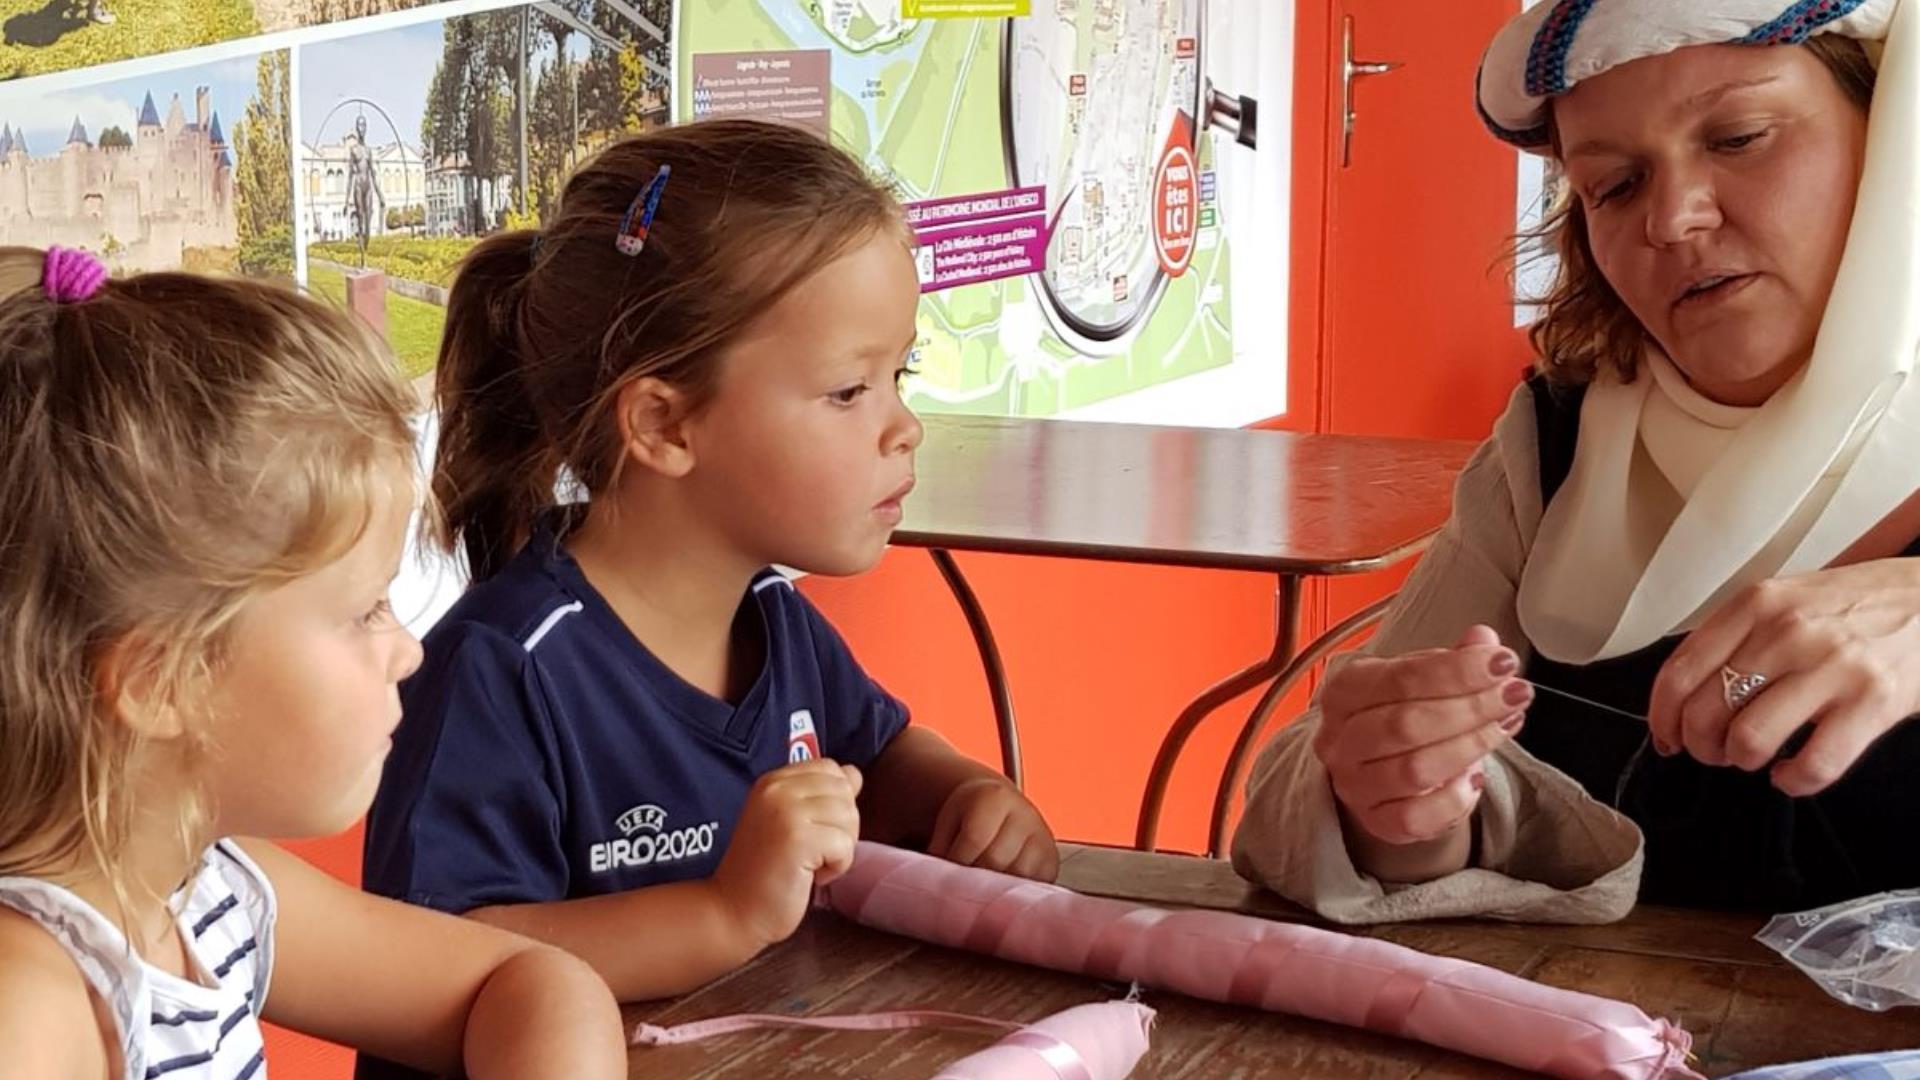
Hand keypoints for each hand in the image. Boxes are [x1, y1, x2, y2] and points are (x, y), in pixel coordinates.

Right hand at [712, 759, 861, 948]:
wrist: (732, 911)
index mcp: (773, 781)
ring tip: (809, 864)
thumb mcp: (790, 822)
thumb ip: (821, 795)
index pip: (831, 769)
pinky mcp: (798, 839)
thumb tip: (854, 774)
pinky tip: (811, 876)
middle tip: (812, 852)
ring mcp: (786, 812)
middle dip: (841, 827)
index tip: (812, 829)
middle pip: (845, 792)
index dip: (835, 802)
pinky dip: (836, 867)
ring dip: (839, 848)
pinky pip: (845, 844)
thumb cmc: (763, 872)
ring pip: (849, 817)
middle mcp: (778, 788)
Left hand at [928, 777, 1058, 880]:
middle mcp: (1024, 814)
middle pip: (995, 861)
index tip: (945, 875)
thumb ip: (940, 848)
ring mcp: (1041, 838)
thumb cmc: (969, 816)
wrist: (999, 806)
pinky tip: (999, 886)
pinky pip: (1031, 887)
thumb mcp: (948, 821)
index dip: (956, 862)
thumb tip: (936, 884)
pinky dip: (1012, 893)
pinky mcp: (1050, 861)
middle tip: (960, 883)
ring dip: (994, 888)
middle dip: (973, 878)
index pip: (975, 838)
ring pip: (1015, 878)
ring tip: (980, 883)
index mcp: (994, 798)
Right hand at [1315, 625, 1529, 845]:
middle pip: (1406, 724)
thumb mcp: (1422, 679)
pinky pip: (1418, 817)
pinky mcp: (1376, 822)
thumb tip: (1483, 640)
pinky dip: (1455, 798)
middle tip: (1515, 694)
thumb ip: (1452, 660)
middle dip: (1471, 707)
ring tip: (1505, 726)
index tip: (1503, 663)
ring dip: (1471, 746)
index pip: (1400, 678)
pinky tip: (1475, 776)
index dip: (1457, 670)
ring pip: (1415, 769)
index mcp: (1345, 692)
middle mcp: (1340, 739)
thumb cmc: (1402, 717)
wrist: (1380, 771)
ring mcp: (1354, 784)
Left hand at [1649, 560, 1919, 796]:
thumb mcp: (1787, 599)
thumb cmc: (1857, 606)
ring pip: (1749, 740)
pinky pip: (1812, 764)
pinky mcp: (1873, 702)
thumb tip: (1685, 694)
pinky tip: (1792, 771)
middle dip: (1702, 746)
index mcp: (1756, 605)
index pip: (1679, 673)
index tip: (1667, 737)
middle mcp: (1787, 632)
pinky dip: (1792, 781)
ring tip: (1757, 756)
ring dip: (1743, 761)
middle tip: (1717, 750)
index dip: (1663, 718)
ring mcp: (1831, 667)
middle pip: (1706, 712)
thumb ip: (1737, 635)